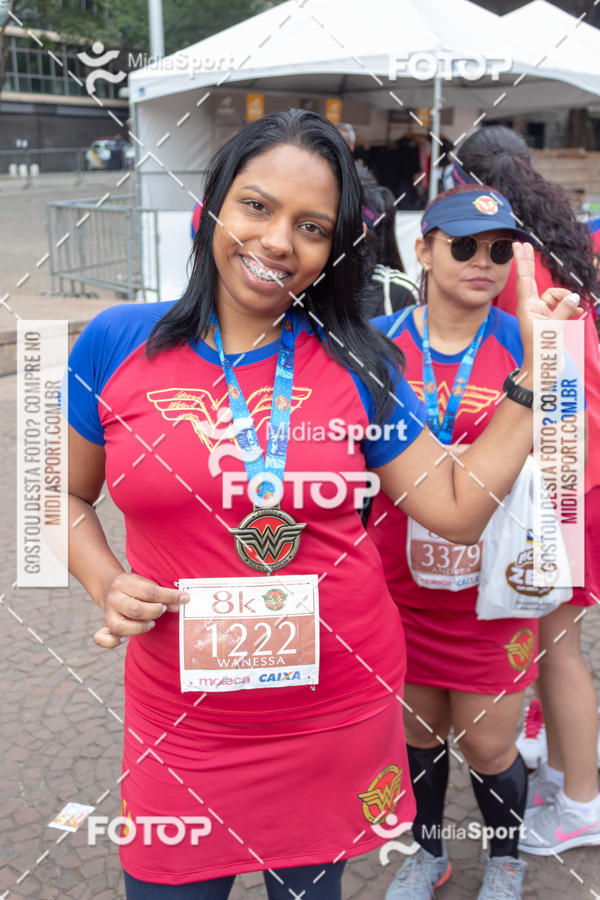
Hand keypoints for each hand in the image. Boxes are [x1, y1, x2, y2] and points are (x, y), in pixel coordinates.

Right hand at [93, 572, 189, 648]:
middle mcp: (114, 599)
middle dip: (155, 611)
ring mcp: (108, 614)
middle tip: (162, 609)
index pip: (150, 592)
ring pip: (120, 626)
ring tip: (151, 623)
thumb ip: (162, 594)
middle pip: (136, 610)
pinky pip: (104, 639)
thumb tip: (181, 602)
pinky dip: (114, 642)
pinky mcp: (105, 626)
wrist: (108, 586)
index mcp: (125, 583)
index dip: (170, 597)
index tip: (184, 599)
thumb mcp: (146, 583)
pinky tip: (126, 638)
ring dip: (140, 628)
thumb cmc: (134, 587)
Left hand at [513, 242, 583, 363]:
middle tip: (526, 245)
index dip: (523, 262)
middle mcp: (533, 308)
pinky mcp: (551, 320)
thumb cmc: (542, 352)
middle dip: (532, 265)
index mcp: (527, 308)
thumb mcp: (553, 329)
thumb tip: (574, 297)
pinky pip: (564, 306)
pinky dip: (572, 309)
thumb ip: (564, 310)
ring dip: (568, 301)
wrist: (543, 370)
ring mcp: (542, 314)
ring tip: (576, 313)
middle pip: (533, 280)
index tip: (518, 246)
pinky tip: (579, 314)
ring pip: (557, 296)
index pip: (524, 280)